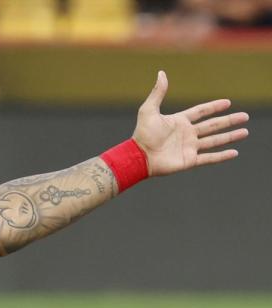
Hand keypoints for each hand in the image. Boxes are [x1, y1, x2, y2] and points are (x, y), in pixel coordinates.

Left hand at [132, 71, 248, 176]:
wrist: (138, 156)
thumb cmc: (142, 134)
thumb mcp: (149, 110)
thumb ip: (157, 92)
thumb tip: (162, 72)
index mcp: (179, 122)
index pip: (201, 112)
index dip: (213, 107)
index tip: (227, 103)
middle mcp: (186, 134)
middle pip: (212, 125)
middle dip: (229, 121)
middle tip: (245, 116)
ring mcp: (189, 147)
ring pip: (215, 141)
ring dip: (230, 136)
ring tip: (245, 131)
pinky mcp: (189, 160)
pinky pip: (209, 158)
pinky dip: (222, 156)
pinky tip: (234, 153)